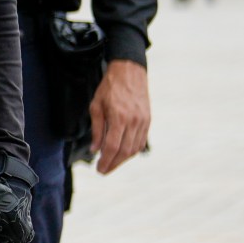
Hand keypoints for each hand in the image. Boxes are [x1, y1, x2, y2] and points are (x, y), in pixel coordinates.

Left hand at [88, 58, 148, 173]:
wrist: (130, 72)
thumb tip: (95, 150)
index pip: (113, 146)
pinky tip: (123, 154)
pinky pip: (141, 141)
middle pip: (125, 151)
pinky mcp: (148, 119)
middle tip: (103, 171)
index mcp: (119, 117)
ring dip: (123, 159)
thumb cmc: (109, 88)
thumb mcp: (96, 107)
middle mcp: (134, 121)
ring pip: (135, 148)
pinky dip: (132, 150)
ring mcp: (143, 121)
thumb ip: (96, 130)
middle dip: (113, 164)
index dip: (106, 161)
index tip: (99, 169)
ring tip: (111, 163)